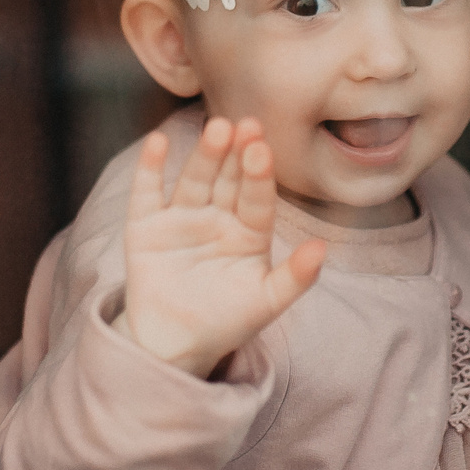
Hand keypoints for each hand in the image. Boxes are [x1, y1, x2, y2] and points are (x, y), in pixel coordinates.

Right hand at [120, 117, 326, 378]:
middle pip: (228, 179)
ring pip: (195, 180)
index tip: (263, 150)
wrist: (176, 344)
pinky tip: (158, 143)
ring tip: (217, 129)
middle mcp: (218, 216)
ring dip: (205, 155)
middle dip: (236, 153)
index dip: (260, 175)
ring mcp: (182, 218)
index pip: (258, 198)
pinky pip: (147, 192)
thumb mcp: (266, 302)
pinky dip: (150, 168)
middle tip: (247, 125)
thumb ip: (296, 278)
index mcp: (250, 231)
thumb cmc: (227, 321)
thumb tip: (322, 249)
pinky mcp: (146, 225)